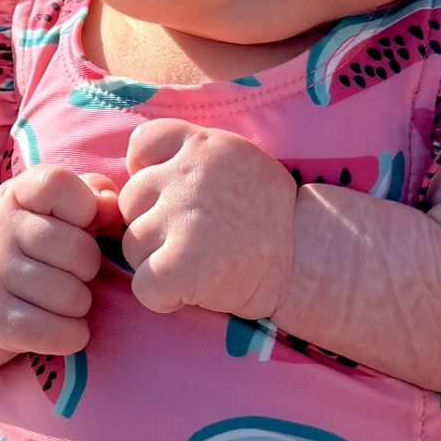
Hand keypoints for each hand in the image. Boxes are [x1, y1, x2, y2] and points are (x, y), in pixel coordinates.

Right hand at [0, 167, 121, 355]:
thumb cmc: (36, 239)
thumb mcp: (57, 206)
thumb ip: (93, 195)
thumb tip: (110, 207)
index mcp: (16, 194)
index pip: (60, 184)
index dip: (85, 205)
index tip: (80, 222)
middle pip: (78, 250)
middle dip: (89, 266)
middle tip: (74, 270)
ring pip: (73, 297)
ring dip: (81, 303)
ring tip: (64, 298)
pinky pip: (59, 334)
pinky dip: (73, 335)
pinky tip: (63, 326)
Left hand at [120, 119, 297, 318]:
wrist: (311, 261)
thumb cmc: (270, 221)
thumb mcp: (238, 165)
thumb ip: (191, 163)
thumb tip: (129, 177)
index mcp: (204, 145)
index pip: (142, 142)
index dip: (146, 172)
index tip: (172, 196)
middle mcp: (188, 174)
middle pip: (131, 200)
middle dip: (152, 224)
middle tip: (196, 240)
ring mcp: (181, 218)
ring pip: (132, 244)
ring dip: (157, 261)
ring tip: (203, 264)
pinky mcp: (179, 264)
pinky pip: (142, 286)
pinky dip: (162, 298)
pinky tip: (195, 291)